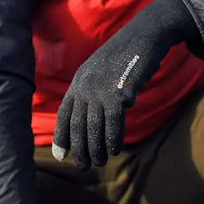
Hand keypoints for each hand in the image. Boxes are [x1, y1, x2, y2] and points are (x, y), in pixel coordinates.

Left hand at [52, 0, 197, 168]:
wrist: (143, 36)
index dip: (61, 137)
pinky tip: (115, 150)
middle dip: (79, 150)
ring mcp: (101, 91)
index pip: (64, 115)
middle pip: (77, 126)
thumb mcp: (99, 72)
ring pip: (94, 129)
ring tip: (99, 162)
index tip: (60, 156)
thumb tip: (89, 119)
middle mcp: (85, 88)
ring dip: (96, 150)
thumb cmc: (124, 56)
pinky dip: (112, 140)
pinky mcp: (118, 94)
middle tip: (83, 166)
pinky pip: (113, 125)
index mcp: (78, 83)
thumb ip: (91, 92)